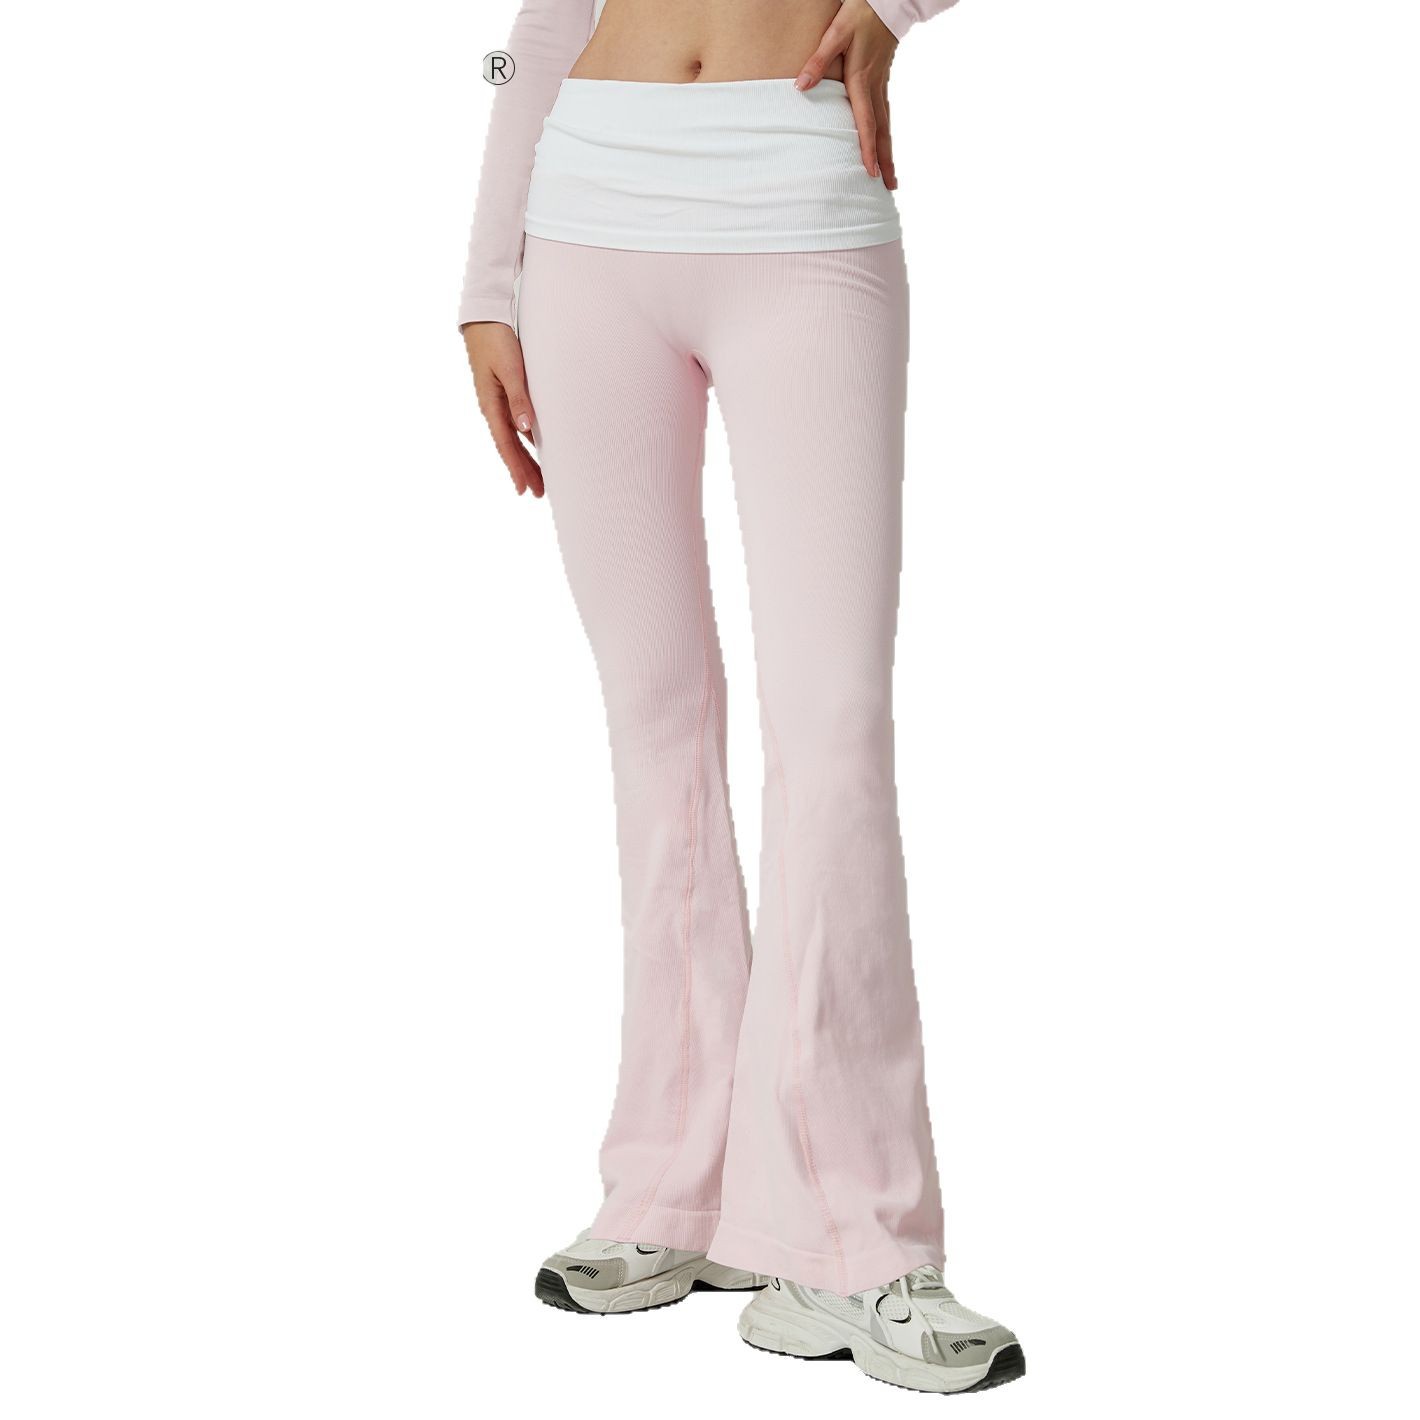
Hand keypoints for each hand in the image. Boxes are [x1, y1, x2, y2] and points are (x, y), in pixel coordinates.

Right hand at [463, 321, 542, 497]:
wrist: (486, 316)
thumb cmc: (497, 340)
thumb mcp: (510, 369)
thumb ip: (518, 398)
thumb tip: (526, 429)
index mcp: (491, 405)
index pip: (506, 445)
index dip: (515, 468)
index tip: (523, 489)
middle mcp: (493, 407)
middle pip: (511, 447)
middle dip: (524, 470)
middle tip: (538, 492)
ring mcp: (498, 401)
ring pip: (515, 437)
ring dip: (527, 458)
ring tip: (540, 478)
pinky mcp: (505, 392)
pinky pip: (516, 423)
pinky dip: (527, 439)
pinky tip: (536, 447)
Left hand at [796, 0, 900, 188]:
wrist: (887, 2)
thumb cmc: (860, 15)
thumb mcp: (836, 33)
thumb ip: (818, 61)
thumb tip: (801, 86)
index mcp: (861, 81)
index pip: (866, 123)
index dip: (868, 149)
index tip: (870, 172)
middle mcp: (874, 89)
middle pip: (882, 132)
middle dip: (885, 161)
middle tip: (888, 188)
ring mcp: (881, 87)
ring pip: (887, 127)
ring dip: (889, 153)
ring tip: (891, 178)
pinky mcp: (882, 84)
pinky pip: (886, 117)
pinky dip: (887, 137)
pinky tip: (885, 148)